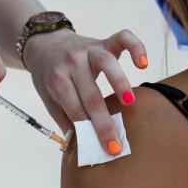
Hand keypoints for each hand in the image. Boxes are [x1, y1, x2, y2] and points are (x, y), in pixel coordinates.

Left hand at [24, 29, 147, 154]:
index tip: (102, 150)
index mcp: (57, 80)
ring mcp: (89, 50)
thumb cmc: (49, 76)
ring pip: (107, 63)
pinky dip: (135, 46)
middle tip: (118, 144)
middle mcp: (72, 63)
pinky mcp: (103, 41)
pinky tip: (143, 63)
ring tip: (130, 102)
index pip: (75, 108)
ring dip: (119, 83)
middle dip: (104, 122)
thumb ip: (64, 118)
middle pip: (91, 94)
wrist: (45, 43)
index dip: (88, 130)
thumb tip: (83, 144)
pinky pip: (122, 37)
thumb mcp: (48, 98)